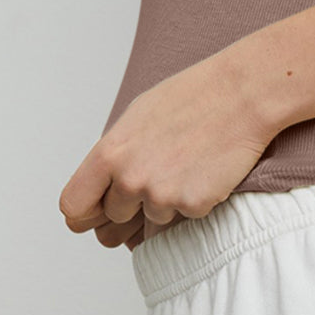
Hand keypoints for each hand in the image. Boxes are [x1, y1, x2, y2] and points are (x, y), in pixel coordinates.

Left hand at [59, 54, 274, 247]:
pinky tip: (206, 169)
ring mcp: (161, 195)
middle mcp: (130, 178)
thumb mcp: (136, 117)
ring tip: (188, 162)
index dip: (84, 213)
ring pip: (152, 220)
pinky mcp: (193, 205)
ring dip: (167, 201)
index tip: (96, 211)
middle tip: (156, 178)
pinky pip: (186, 216)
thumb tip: (101, 185)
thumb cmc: (192, 97)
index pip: (73, 206)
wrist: (242, 94)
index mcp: (110, 153)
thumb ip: (114, 155)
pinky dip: (196, 199)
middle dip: (130, 208)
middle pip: (113, 219)